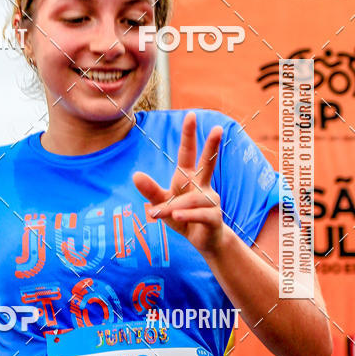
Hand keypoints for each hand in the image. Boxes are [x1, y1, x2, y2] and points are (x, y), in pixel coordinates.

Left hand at [132, 112, 224, 256]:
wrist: (203, 241)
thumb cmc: (182, 216)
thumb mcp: (162, 204)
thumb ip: (150, 190)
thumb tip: (135, 174)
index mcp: (189, 178)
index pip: (188, 153)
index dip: (189, 135)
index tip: (191, 115)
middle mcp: (202, 185)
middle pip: (208, 162)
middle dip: (212, 146)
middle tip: (218, 127)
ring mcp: (211, 200)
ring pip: (193, 200)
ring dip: (175, 207)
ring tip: (158, 214)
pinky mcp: (214, 217)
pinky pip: (201, 214)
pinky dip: (188, 215)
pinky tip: (177, 216)